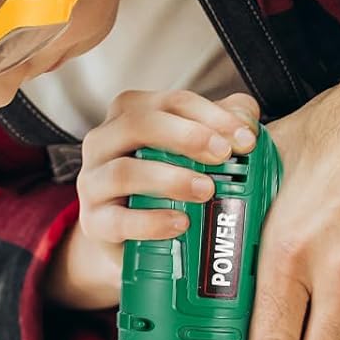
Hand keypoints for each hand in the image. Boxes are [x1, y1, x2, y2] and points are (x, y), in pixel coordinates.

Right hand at [47, 89, 260, 311]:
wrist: (130, 238)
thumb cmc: (161, 185)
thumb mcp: (189, 152)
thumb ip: (218, 127)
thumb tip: (246, 118)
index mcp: (129, 115)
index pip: (170, 101)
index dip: (210, 115)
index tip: (244, 138)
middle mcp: (104, 142)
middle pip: (138, 124)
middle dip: (186, 137)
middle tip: (223, 155)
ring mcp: (93, 182)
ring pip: (124, 171)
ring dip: (170, 179)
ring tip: (206, 190)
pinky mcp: (93, 222)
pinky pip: (118, 220)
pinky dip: (151, 221)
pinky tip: (180, 223)